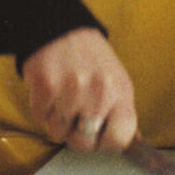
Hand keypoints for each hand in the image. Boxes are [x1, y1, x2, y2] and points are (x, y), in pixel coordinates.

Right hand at [22, 28, 137, 152]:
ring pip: (57, 132)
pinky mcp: (45, 86)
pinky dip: (42, 108)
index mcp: (121, 93)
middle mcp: (99, 92)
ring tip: (63, 96)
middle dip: (76, 135)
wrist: (62, 29)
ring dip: (56, 120)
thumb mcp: (117, 83)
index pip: (119, 140)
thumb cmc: (92, 60)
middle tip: (75, 115)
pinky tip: (51, 90)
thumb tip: (134, 145)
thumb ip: (122, 114)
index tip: (99, 136)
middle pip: (84, 143)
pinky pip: (39, 118)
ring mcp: (71, 90)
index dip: (105, 144)